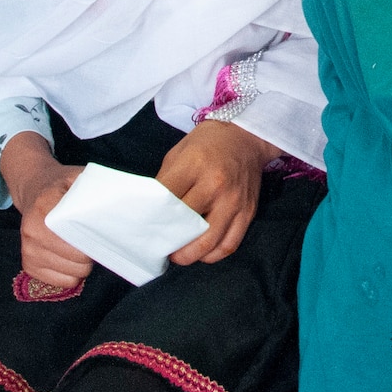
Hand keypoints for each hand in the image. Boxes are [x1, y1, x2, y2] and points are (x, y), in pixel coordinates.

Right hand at [1, 132, 89, 288]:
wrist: (33, 190)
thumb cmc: (61, 186)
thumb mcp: (77, 178)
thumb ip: (95, 189)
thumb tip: (119, 204)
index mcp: (44, 208)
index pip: (77, 238)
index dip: (94, 240)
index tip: (102, 233)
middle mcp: (32, 232)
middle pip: (77, 261)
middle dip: (91, 254)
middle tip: (94, 240)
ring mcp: (28, 252)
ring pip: (71, 275)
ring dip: (83, 266)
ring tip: (82, 248)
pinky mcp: (28, 266)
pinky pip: (61, 283)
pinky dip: (71, 274)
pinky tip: (71, 258)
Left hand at [156, 121, 280, 265]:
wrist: (246, 136)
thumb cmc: (207, 144)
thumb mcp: (179, 153)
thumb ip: (165, 182)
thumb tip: (151, 213)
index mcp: (194, 165)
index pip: (166, 201)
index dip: (151, 218)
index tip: (143, 228)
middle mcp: (216, 184)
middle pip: (185, 224)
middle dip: (168, 240)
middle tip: (159, 245)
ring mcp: (233, 200)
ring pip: (208, 242)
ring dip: (189, 255)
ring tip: (178, 255)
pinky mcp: (248, 212)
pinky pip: (229, 244)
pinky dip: (213, 255)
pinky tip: (201, 253)